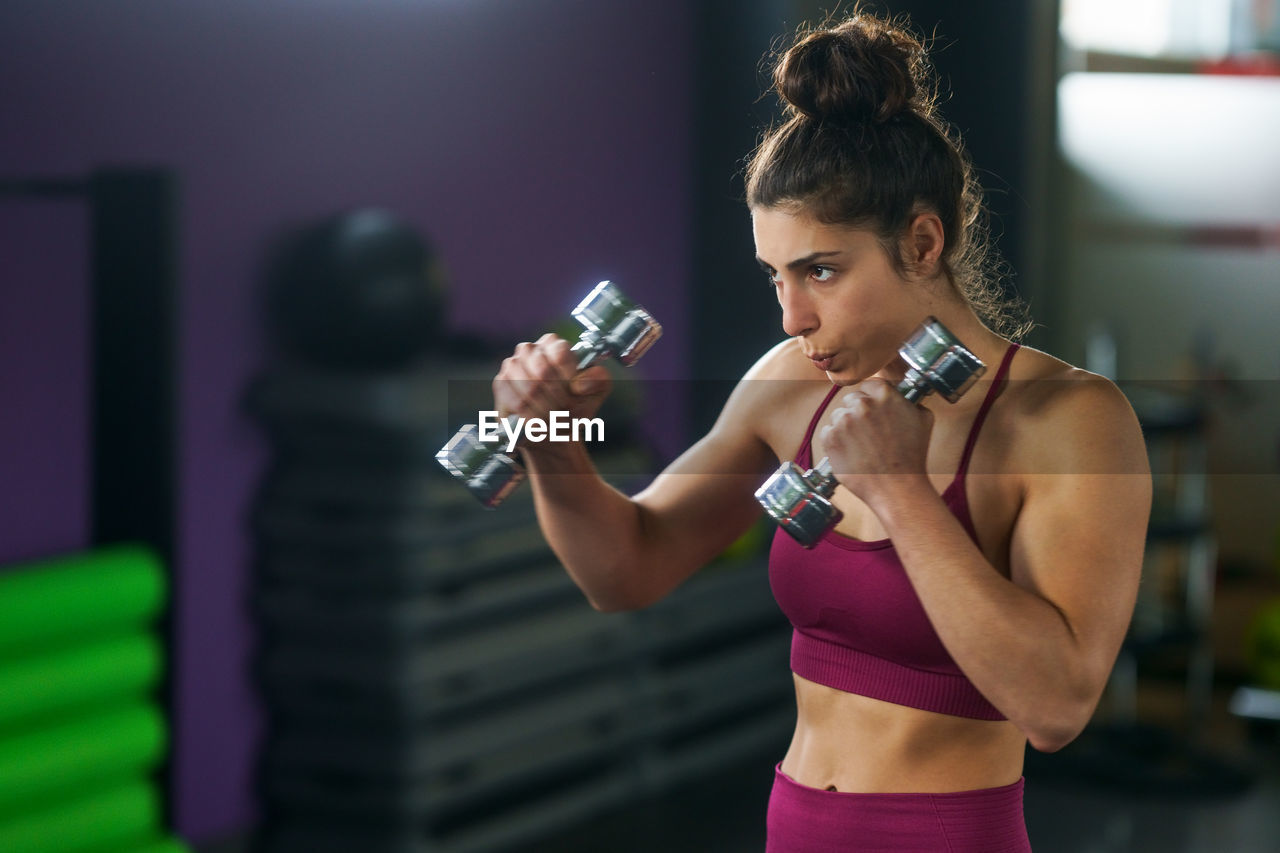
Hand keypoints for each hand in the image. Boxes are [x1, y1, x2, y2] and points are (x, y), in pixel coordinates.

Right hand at [492, 333, 612, 450]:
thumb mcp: (596, 392)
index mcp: (555, 344)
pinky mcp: (501, 384)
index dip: (569, 380)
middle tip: (565, 413)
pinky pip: (516, 401)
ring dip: (545, 410)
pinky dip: (530, 417)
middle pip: (543, 373)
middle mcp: (530, 349)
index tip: (575, 395)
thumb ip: (598, 380)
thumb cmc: (574, 407)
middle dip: (558, 400)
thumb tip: (579, 384)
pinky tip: (537, 422)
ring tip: (553, 420)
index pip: (561, 354)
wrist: (553, 431)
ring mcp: (512, 365)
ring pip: (529, 388)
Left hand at [818, 379, 932, 505]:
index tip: (875, 411)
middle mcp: (861, 404)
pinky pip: (828, 433)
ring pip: (839, 416)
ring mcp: (843, 421)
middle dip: (859, 413)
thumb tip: (901, 396)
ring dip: (846, 427)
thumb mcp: (924, 418)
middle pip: (852, 400)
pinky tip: (853, 453)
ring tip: (862, 446)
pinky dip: (837, 442)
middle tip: (869, 432)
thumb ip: (909, 401)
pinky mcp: (830, 438)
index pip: (870, 386)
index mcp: (884, 394)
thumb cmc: (912, 456)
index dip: (873, 399)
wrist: (897, 487)